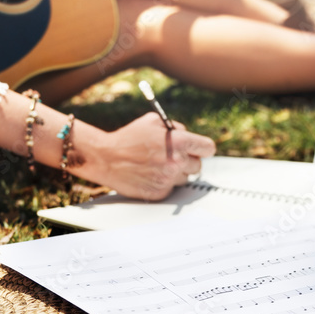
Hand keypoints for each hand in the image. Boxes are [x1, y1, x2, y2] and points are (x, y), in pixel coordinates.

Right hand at [82, 113, 215, 200]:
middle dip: (188, 161)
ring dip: (176, 173)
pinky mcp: (159, 192)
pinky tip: (150, 174)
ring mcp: (168, 179)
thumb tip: (186, 134)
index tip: (199, 149)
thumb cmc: (128, 138)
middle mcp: (176, 162)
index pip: (208, 148)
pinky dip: (163, 183)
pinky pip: (170, 188)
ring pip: (184, 178)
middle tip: (173, 157)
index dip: (203, 148)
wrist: (106, 158)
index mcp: (179, 142)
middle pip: (198, 166)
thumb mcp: (153, 121)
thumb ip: (175, 127)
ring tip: (157, 165)